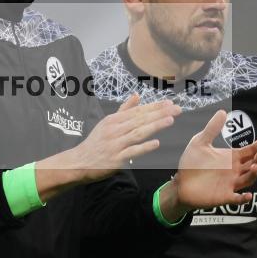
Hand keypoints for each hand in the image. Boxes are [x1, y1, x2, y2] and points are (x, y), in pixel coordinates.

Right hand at [54, 93, 180, 183]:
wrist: (79, 162)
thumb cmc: (96, 142)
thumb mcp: (107, 122)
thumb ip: (124, 109)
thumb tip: (137, 95)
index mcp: (114, 120)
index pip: (138, 111)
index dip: (155, 107)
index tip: (170, 103)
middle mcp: (115, 130)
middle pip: (141, 119)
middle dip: (160, 113)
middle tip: (177, 109)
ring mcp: (116, 144)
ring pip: (138, 133)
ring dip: (155, 126)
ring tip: (170, 120)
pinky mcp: (116, 158)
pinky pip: (132, 151)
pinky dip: (144, 147)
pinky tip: (156, 143)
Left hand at [161, 109, 256, 219]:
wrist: (180, 183)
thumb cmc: (191, 163)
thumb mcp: (200, 143)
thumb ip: (211, 129)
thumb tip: (222, 111)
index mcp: (230, 158)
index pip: (250, 150)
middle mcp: (234, 170)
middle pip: (254, 164)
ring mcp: (230, 184)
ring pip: (249, 179)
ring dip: (254, 173)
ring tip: (254, 166)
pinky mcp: (224, 196)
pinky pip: (237, 199)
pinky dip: (243, 199)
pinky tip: (247, 195)